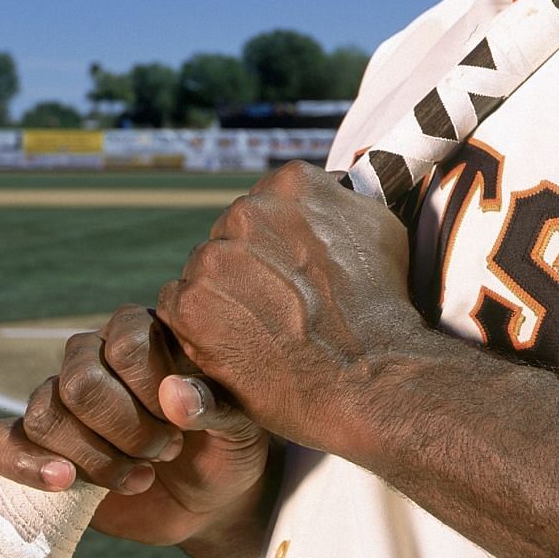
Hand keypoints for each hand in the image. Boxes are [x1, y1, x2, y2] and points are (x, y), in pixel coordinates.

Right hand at [0, 303, 271, 550]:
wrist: (210, 499)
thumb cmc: (228, 447)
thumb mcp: (241, 426)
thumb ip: (213, 405)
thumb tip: (174, 394)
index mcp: (145, 333)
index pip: (126, 344)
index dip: (150, 391)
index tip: (183, 425)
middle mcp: (97, 357)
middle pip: (80, 381)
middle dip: (124, 429)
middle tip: (166, 452)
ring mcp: (63, 400)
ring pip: (45, 412)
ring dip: (94, 457)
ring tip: (141, 477)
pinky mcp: (40, 445)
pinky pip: (1, 440)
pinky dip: (26, 464)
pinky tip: (65, 482)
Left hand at [157, 159, 420, 454]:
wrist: (369, 373)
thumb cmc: (381, 305)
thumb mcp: (379, 227)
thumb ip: (341, 200)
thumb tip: (329, 187)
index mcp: (289, 183)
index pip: (264, 203)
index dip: (279, 241)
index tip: (296, 270)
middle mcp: (247, 211)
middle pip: (231, 234)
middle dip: (248, 264)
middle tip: (282, 304)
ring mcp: (214, 258)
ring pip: (203, 269)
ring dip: (223, 293)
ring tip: (263, 327)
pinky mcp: (190, 305)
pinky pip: (176, 303)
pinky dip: (198, 323)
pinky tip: (238, 341)